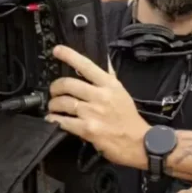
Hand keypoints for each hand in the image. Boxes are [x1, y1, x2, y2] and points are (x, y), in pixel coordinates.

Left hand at [45, 45, 150, 168]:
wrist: (138, 141)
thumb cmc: (129, 118)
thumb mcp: (122, 92)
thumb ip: (110, 77)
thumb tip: (104, 61)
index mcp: (109, 85)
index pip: (86, 65)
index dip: (69, 55)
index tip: (57, 50)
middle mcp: (100, 96)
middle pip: (68, 83)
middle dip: (55, 87)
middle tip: (54, 91)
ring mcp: (93, 112)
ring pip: (63, 102)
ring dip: (53, 104)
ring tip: (54, 107)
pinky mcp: (87, 129)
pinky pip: (62, 121)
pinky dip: (54, 119)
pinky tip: (53, 119)